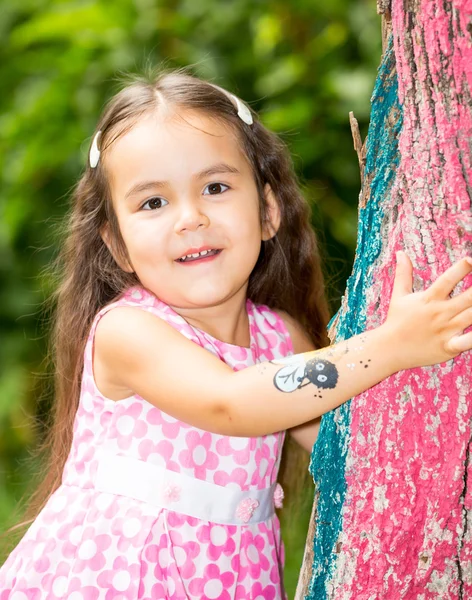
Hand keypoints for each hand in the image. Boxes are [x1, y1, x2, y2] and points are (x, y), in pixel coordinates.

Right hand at [383, 251, 471, 370]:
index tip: (470, 259)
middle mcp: (439, 313)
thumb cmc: (396, 321)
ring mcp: (445, 330)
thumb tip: (400, 252)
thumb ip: (404, 273)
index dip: (461, 268)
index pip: (447, 280)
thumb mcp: (399, 295)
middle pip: (467, 298)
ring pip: (471, 316)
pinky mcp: (448, 347)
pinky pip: (465, 342)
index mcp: (429, 299)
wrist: (389, 349)